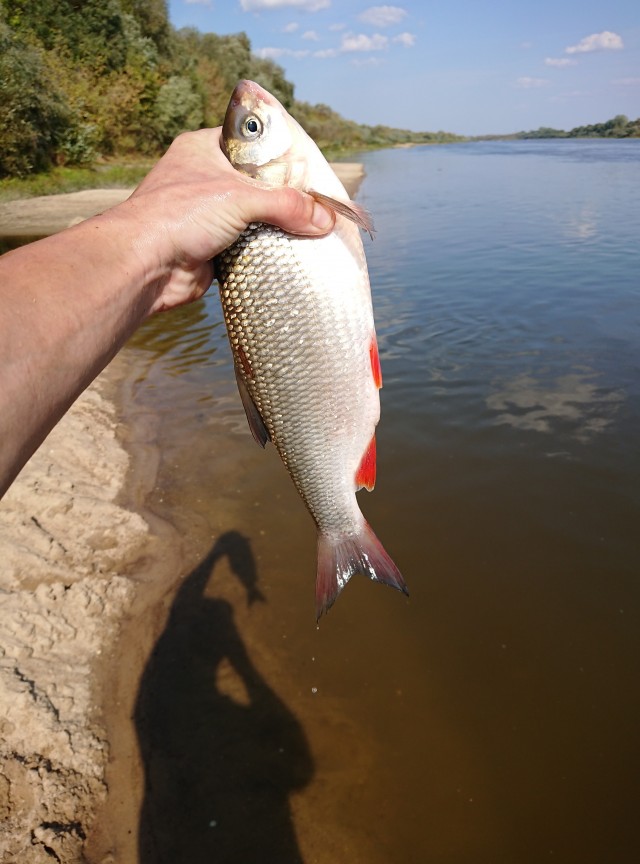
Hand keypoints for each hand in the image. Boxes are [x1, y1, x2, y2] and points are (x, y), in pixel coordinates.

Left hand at [118, 127, 334, 314]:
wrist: (144, 266)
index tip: (309, 168)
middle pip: (257, 184)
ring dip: (277, 226)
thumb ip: (286, 205)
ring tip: (310, 229)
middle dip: (284, 196)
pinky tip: (290, 253)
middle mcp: (204, 178)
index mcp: (204, 149)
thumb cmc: (180, 215)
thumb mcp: (239, 198)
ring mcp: (207, 215)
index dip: (280, 154)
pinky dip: (266, 251)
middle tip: (316, 203)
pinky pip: (248, 246)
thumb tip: (326, 220)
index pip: (251, 142)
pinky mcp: (212, 248)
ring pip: (254, 217)